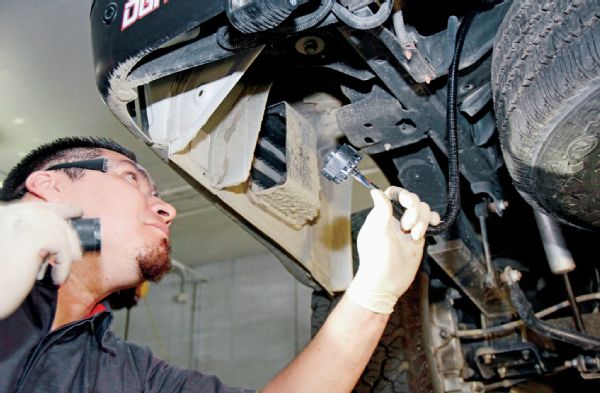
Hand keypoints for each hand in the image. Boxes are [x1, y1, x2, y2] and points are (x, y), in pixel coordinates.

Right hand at [0, 202, 82, 318]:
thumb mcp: (10, 245)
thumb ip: (27, 233)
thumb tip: (58, 229)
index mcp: (4, 213)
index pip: (37, 206)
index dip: (59, 209)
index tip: (75, 212)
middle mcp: (12, 213)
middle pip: (52, 215)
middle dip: (70, 230)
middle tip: (78, 247)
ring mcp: (23, 222)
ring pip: (60, 231)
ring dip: (67, 252)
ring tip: (62, 271)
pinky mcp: (34, 238)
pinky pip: (62, 248)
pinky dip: (64, 266)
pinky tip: (57, 279)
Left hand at [346, 186, 439, 313]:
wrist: (386, 284)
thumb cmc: (377, 260)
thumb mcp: (378, 232)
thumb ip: (380, 210)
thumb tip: (375, 190)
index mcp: (381, 215)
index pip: (393, 194)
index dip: (402, 194)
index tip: (406, 202)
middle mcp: (394, 219)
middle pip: (411, 200)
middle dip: (414, 210)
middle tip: (407, 227)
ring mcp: (407, 228)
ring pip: (422, 210)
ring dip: (423, 219)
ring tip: (415, 235)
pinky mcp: (417, 237)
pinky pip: (429, 222)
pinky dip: (433, 220)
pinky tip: (433, 225)